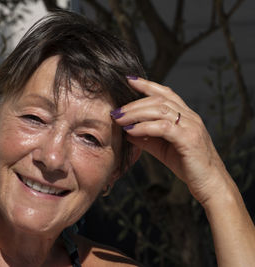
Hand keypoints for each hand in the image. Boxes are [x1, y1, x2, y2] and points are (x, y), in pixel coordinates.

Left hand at [111, 77, 228, 203]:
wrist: (210, 183)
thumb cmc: (188, 165)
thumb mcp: (162, 148)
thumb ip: (146, 137)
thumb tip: (125, 131)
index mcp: (185, 116)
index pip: (166, 93)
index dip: (147, 85)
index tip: (129, 80)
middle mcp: (190, 117)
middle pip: (159, 100)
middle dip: (134, 103)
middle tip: (116, 111)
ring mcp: (191, 126)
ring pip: (160, 110)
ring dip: (136, 113)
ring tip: (119, 120)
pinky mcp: (189, 138)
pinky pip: (163, 127)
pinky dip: (144, 127)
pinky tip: (131, 131)